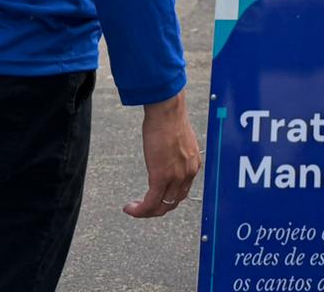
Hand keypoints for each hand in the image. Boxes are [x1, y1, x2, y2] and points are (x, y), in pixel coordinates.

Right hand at [123, 89, 201, 217]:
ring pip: (162, 206)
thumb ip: (176, 152)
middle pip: (173, 202)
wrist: (167, 111)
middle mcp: (188, 173)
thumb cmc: (170, 118)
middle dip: (157, 209)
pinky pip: (150, 202)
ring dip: (146, 212)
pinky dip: (140, 210)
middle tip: (143, 208)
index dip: (168, 198)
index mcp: (193, 164)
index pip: (183, 191)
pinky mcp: (160, 176)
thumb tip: (166, 155)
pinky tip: (130, 208)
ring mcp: (175, 177)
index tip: (155, 198)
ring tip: (134, 209)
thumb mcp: (178, 140)